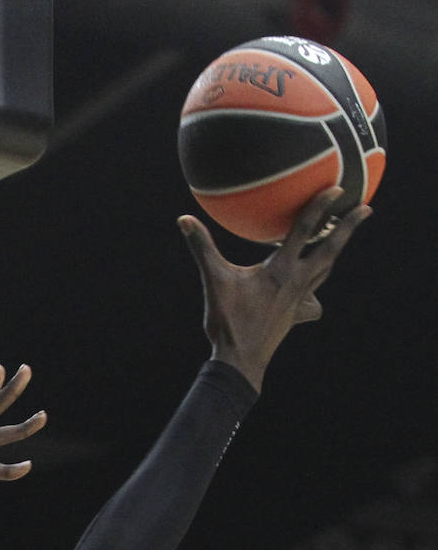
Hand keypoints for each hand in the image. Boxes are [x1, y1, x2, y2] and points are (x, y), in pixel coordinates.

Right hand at [180, 186, 371, 390]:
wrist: (240, 360)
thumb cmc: (228, 320)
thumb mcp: (213, 280)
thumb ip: (201, 247)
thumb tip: (184, 219)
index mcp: (281, 269)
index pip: (305, 230)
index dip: (320, 207)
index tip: (337, 189)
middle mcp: (297, 282)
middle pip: (330, 250)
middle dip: (348, 228)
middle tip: (365, 209)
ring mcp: (299, 301)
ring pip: (324, 272)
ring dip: (334, 253)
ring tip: (340, 239)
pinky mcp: (296, 317)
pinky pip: (313, 303)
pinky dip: (315, 295)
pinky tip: (310, 295)